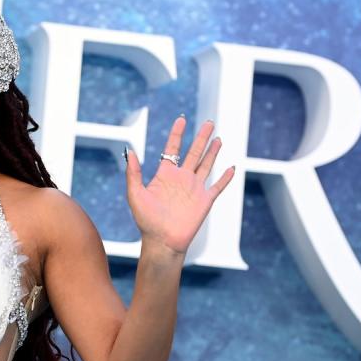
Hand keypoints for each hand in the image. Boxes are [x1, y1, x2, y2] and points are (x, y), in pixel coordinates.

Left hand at [124, 115, 234, 254]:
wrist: (162, 241)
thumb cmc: (146, 220)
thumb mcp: (135, 194)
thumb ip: (133, 173)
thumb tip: (130, 151)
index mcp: (165, 175)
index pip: (172, 148)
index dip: (177, 133)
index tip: (181, 119)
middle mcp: (181, 179)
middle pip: (194, 152)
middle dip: (202, 137)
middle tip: (209, 122)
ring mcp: (194, 189)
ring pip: (206, 164)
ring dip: (213, 152)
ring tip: (218, 138)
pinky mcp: (205, 200)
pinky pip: (217, 186)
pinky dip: (225, 177)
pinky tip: (231, 168)